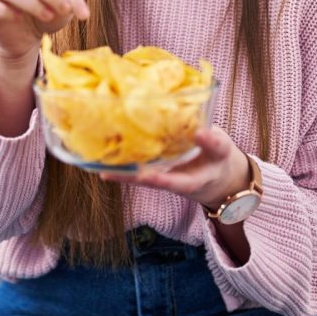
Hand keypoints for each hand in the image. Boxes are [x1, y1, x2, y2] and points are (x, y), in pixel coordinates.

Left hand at [100, 126, 249, 210]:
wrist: (216, 171)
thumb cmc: (218, 159)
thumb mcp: (222, 152)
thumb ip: (212, 143)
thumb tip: (199, 132)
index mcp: (189, 181)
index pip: (171, 184)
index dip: (157, 180)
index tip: (144, 177)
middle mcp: (169, 179)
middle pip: (144, 181)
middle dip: (126, 176)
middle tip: (106, 172)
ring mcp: (160, 172)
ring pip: (136, 172)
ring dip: (118, 166)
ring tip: (95, 159)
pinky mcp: (154, 162)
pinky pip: (137, 159)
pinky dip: (123, 153)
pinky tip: (104, 144)